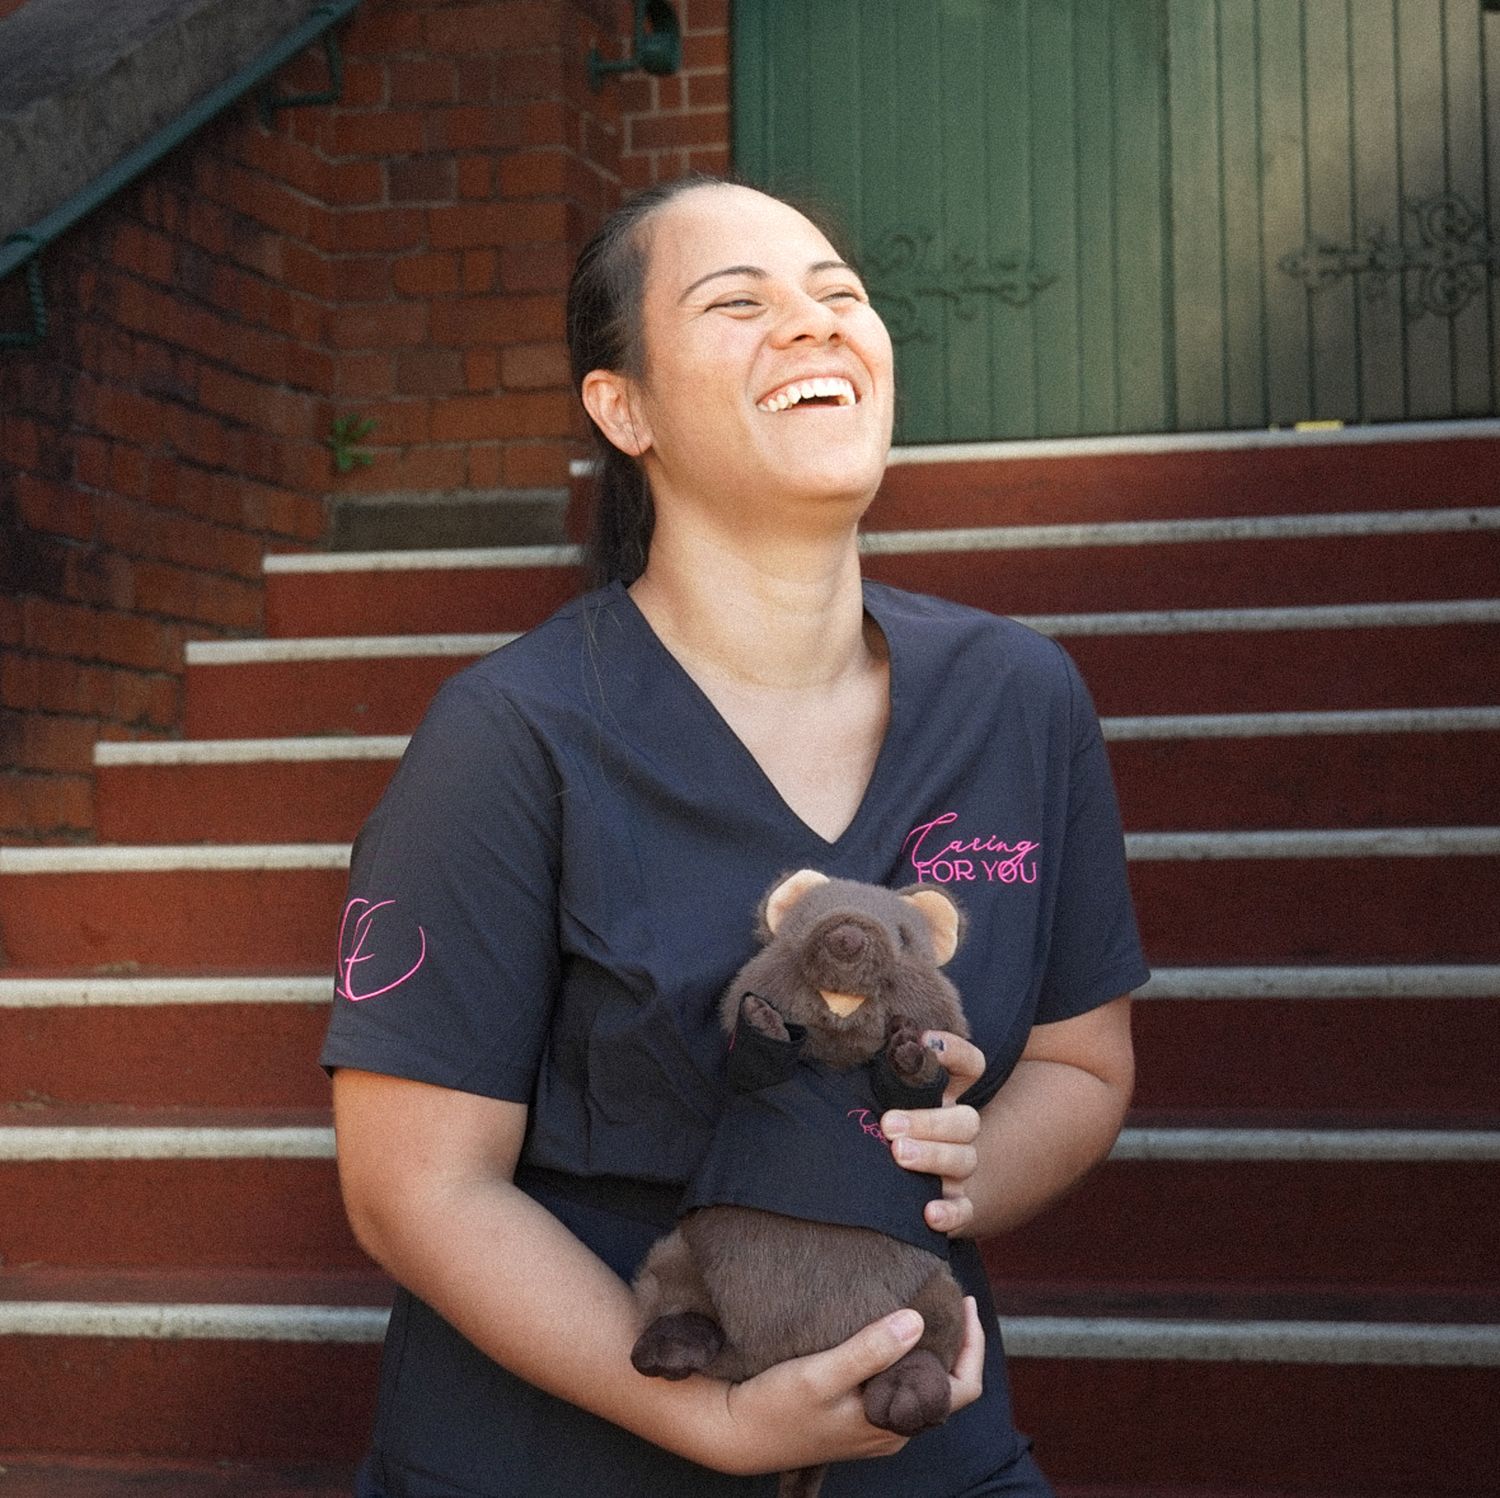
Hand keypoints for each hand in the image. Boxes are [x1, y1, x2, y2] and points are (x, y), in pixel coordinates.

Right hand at [709, 1297, 984, 1475]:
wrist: (736, 1433)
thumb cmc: (777, 1406)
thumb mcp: (821, 1373)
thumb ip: (869, 1349)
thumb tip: (916, 1320)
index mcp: (895, 1423)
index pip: (961, 1388)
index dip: (972, 1345)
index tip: (965, 1303)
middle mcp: (892, 1429)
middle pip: (946, 1385)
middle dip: (954, 1341)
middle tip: (948, 1296)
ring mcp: (874, 1427)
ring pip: (920, 1385)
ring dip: (928, 1347)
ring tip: (921, 1305)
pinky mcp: (855, 1419)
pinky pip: (895, 1387)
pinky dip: (903, 1357)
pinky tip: (887, 1330)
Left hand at [881, 1031, 985, 1235]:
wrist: (888, 1185)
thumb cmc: (878, 1130)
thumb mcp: (879, 1098)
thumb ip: (876, 1076)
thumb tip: (842, 1050)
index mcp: (944, 1097)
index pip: (970, 1067)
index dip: (955, 1052)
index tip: (924, 1042)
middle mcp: (957, 1131)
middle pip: (966, 1119)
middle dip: (928, 1120)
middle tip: (888, 1124)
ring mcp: (959, 1170)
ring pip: (965, 1158)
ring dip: (933, 1155)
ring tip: (898, 1154)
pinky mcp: (956, 1206)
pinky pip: (965, 1211)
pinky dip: (951, 1212)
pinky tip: (929, 1212)